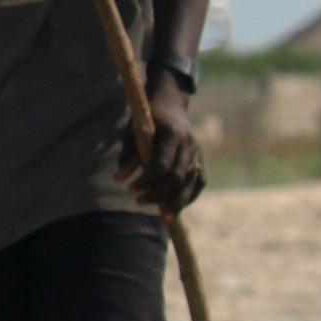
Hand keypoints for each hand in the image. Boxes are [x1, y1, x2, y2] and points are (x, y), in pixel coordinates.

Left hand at [126, 75, 205, 214]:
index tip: (130, 188)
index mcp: (173, 134)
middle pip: (178, 178)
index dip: (146, 180)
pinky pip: (198, 184)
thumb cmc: (148, 118)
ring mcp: (197, 154)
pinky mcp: (200, 161)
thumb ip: (129, 154)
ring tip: (163, 216)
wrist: (170, 104)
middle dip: (159, 194)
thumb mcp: (134, 131)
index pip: (161, 164)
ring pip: (192, 184)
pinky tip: (174, 208)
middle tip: (139, 201)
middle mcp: (189, 145)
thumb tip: (120, 179)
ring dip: (177, 202)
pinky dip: (188, 197)